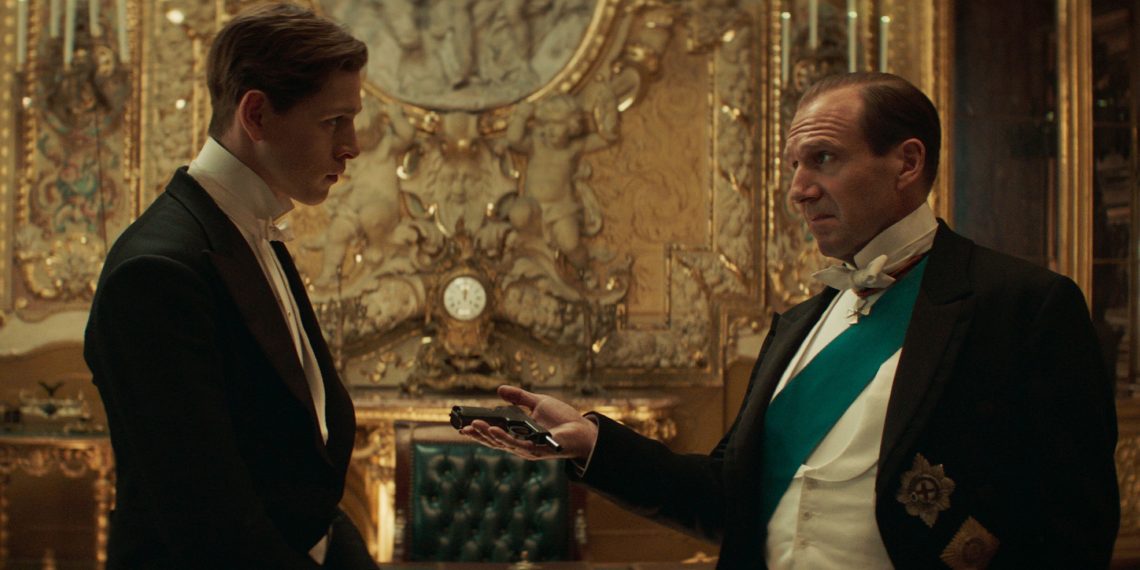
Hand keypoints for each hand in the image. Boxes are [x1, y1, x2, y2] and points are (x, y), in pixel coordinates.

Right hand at [459, 385, 597, 460]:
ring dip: (488, 436)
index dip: (480, 431)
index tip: (464, 426)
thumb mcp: (538, 403)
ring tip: (475, 426)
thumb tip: (499, 389)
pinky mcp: (537, 450)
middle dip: (479, 435)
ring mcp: (528, 450)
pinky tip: (494, 430)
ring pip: (503, 444)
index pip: (495, 434)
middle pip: (495, 441)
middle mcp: (521, 445)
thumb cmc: (563, 419)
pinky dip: (504, 438)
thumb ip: (519, 398)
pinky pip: (517, 444)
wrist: (583, 429)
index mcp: (520, 435)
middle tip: (463, 428)